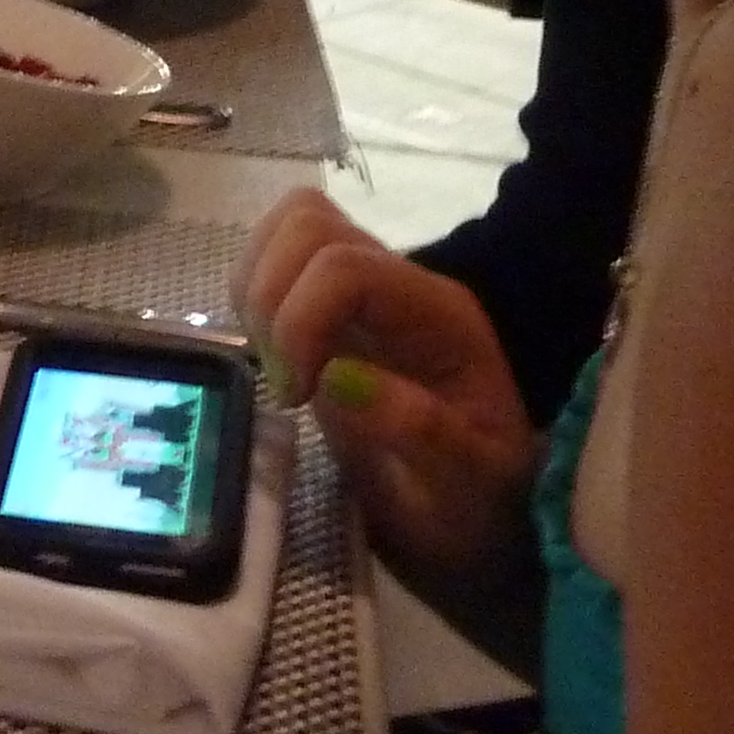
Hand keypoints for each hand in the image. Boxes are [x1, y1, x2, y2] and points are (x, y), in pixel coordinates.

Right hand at [240, 188, 542, 598]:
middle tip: (286, 381)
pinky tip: (275, 361)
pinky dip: (253, 300)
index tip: (298, 398)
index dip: (299, 319)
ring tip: (279, 369)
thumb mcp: (471, 483)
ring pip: (288, 228)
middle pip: (310, 223)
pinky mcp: (330, 307)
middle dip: (272, 299)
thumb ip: (419, 430)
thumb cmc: (479, 501)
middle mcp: (401, 285)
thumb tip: (338, 377)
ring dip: (258, 292)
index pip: (346, 266)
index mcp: (438, 316)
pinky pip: (275, 259)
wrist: (480, 510)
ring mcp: (364, 291)